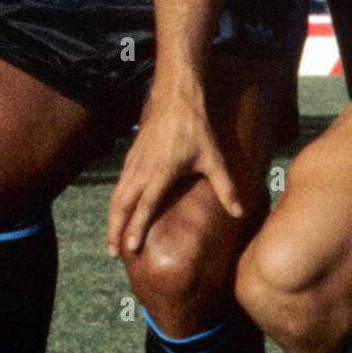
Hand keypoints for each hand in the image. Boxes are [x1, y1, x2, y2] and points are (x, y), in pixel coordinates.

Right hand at [107, 87, 243, 257]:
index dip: (136, 228)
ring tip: (112, 240)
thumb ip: (226, 188)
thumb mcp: (214, 159)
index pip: (145, 206)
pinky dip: (115, 203)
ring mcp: (133, 163)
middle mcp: (142, 170)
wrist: (176, 99)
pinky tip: (118, 212)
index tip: (131, 248)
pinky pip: (118, 185)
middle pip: (121, 206)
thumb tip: (240, 212)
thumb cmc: (197, 129)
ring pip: (116, 196)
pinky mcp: (130, 157)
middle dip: (114, 230)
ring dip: (111, 219)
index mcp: (161, 173)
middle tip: (112, 253)